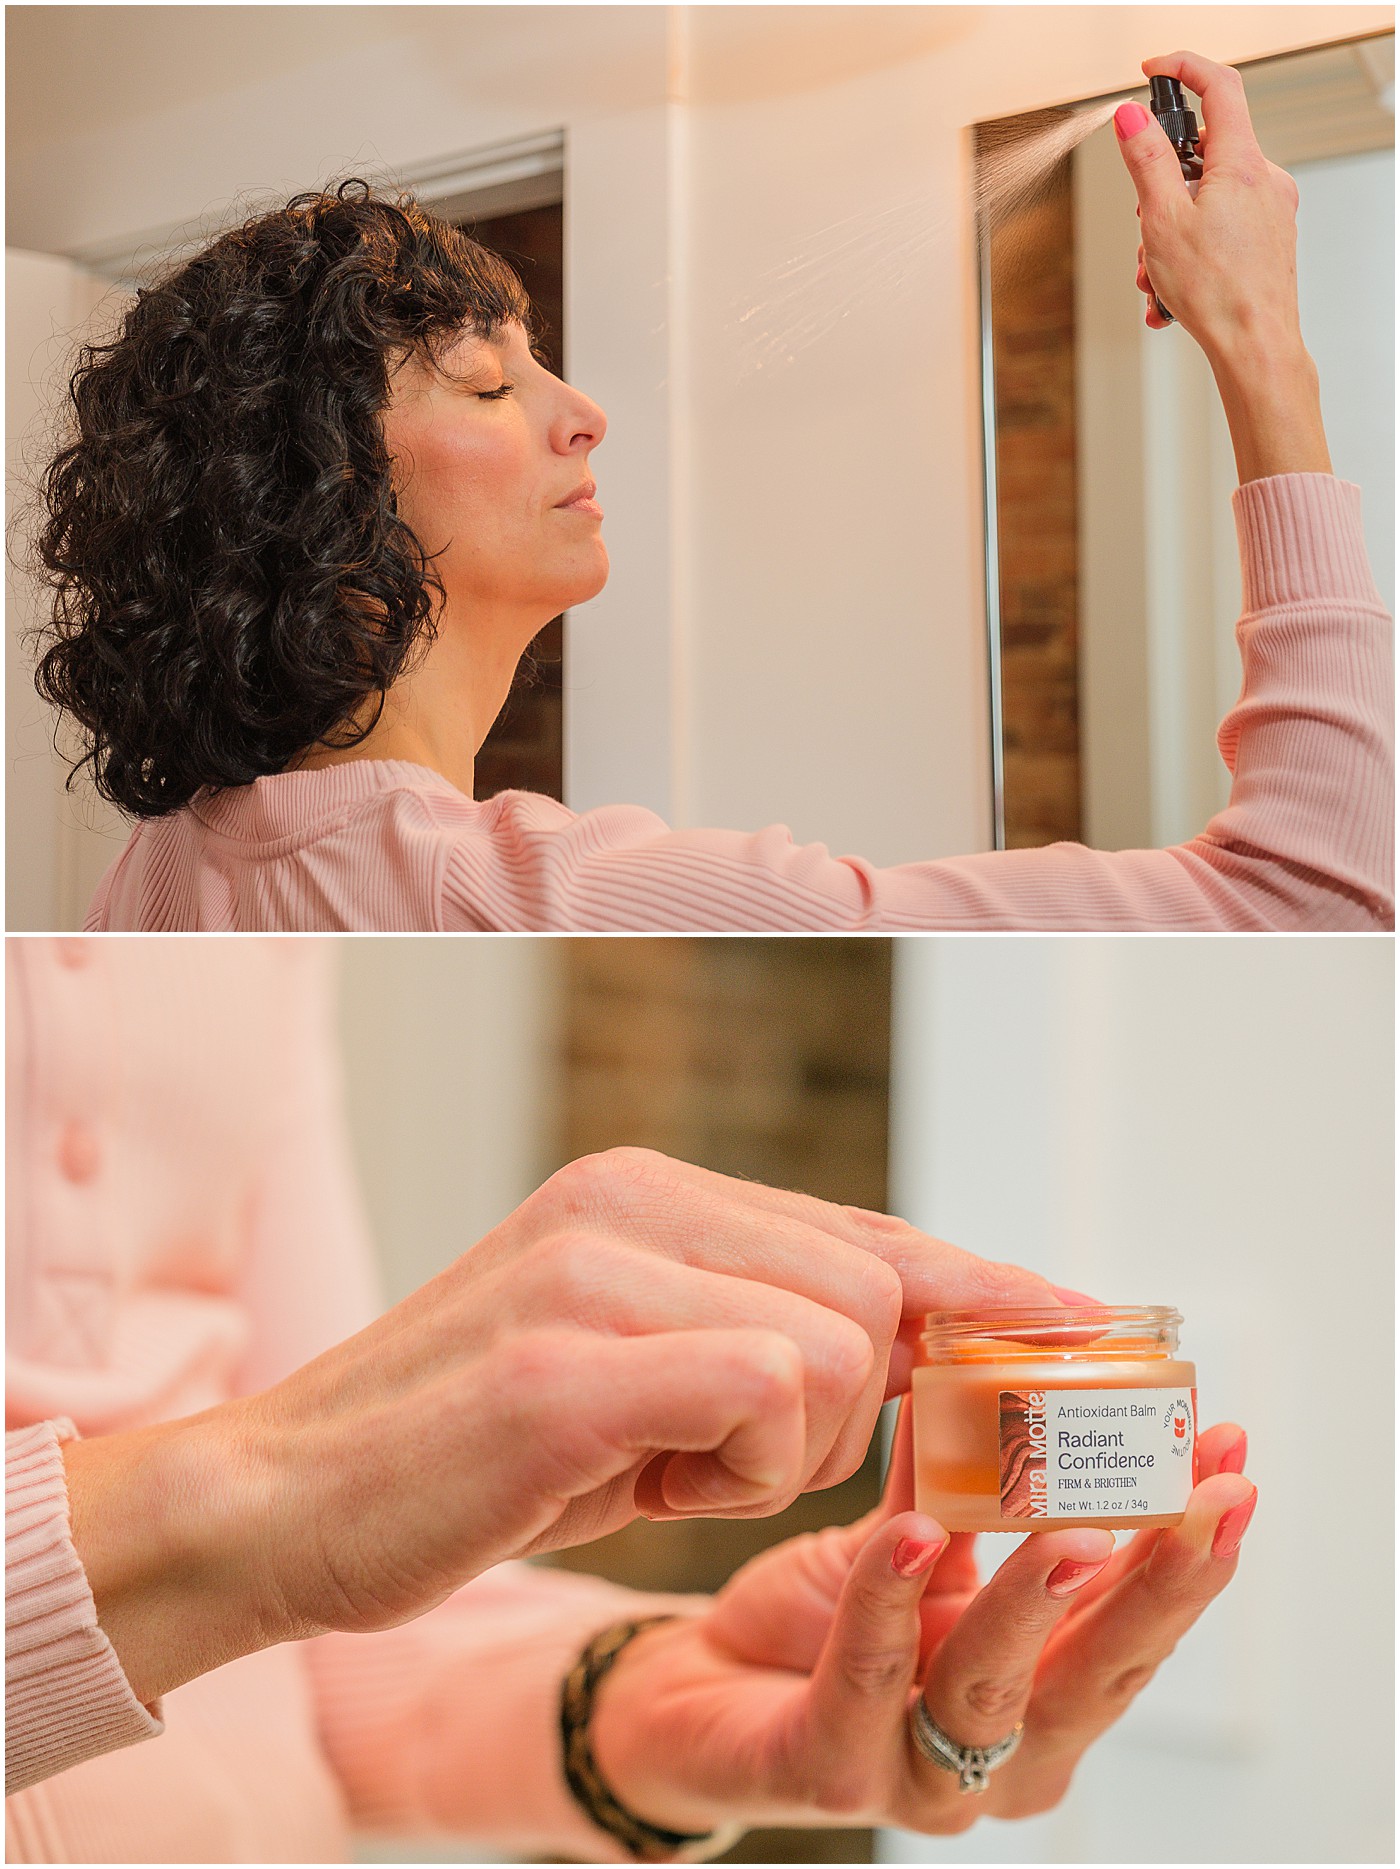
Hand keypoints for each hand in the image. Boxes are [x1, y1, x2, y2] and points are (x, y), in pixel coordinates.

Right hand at [63, 1148, 1066, 1700]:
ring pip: (839, 1344)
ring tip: (662, 1465)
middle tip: (724, 1458)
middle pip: (876, 1289)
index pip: (868, 1229)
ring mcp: (598, 1265)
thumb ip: (761, 1338)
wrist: (284, 1500)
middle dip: (849, 1405)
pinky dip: (737, 1467)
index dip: (980, 1284)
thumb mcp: (640, 1379)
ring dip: (784, 1446)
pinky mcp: (571, 1357)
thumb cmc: (472, 1455)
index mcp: (648, 1191)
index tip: (1078, 1321)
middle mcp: (632, 1199)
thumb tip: (914, 1349)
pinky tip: (646, 1478)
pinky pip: (768, 1394)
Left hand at [590, 1400, 1255, 1836]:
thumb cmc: (814, 1622)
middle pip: (1098, 1678)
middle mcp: (998, 1749)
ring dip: (1036, 1603)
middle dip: (1161, 1588)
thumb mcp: (907, 1540)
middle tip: (1207, 1497)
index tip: (1229, 1457)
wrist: (695, 1691)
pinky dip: (890, 1604)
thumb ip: (960, 1486)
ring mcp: (917, 1774)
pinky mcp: (828, 1771)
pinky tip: (914, 1538)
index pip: (1134, 1624)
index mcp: (1037, 1689)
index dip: (1189, 1548)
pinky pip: (865, 1683)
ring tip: (1073, 1528)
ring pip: (992, 1693)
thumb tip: (1009, 1365)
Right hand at [1116, 51, 1304, 362]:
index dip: (1183, 68)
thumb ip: (1146, 160)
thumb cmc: (1218, 293)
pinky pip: (1218, 232)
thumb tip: (1131, 115)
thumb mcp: (1163, 219)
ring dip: (1167, 235)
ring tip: (1156, 276)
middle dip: (1159, 193)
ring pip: (1204, 202)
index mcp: (1240, 164)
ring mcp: (1269, 212)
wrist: (1256, 347)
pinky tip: (1172, 293)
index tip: (1152, 71)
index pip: (1218, 86)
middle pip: (1200, 158)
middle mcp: (1263, 180)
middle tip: (1144, 228)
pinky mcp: (1267, 241)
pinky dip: (1188, 255)